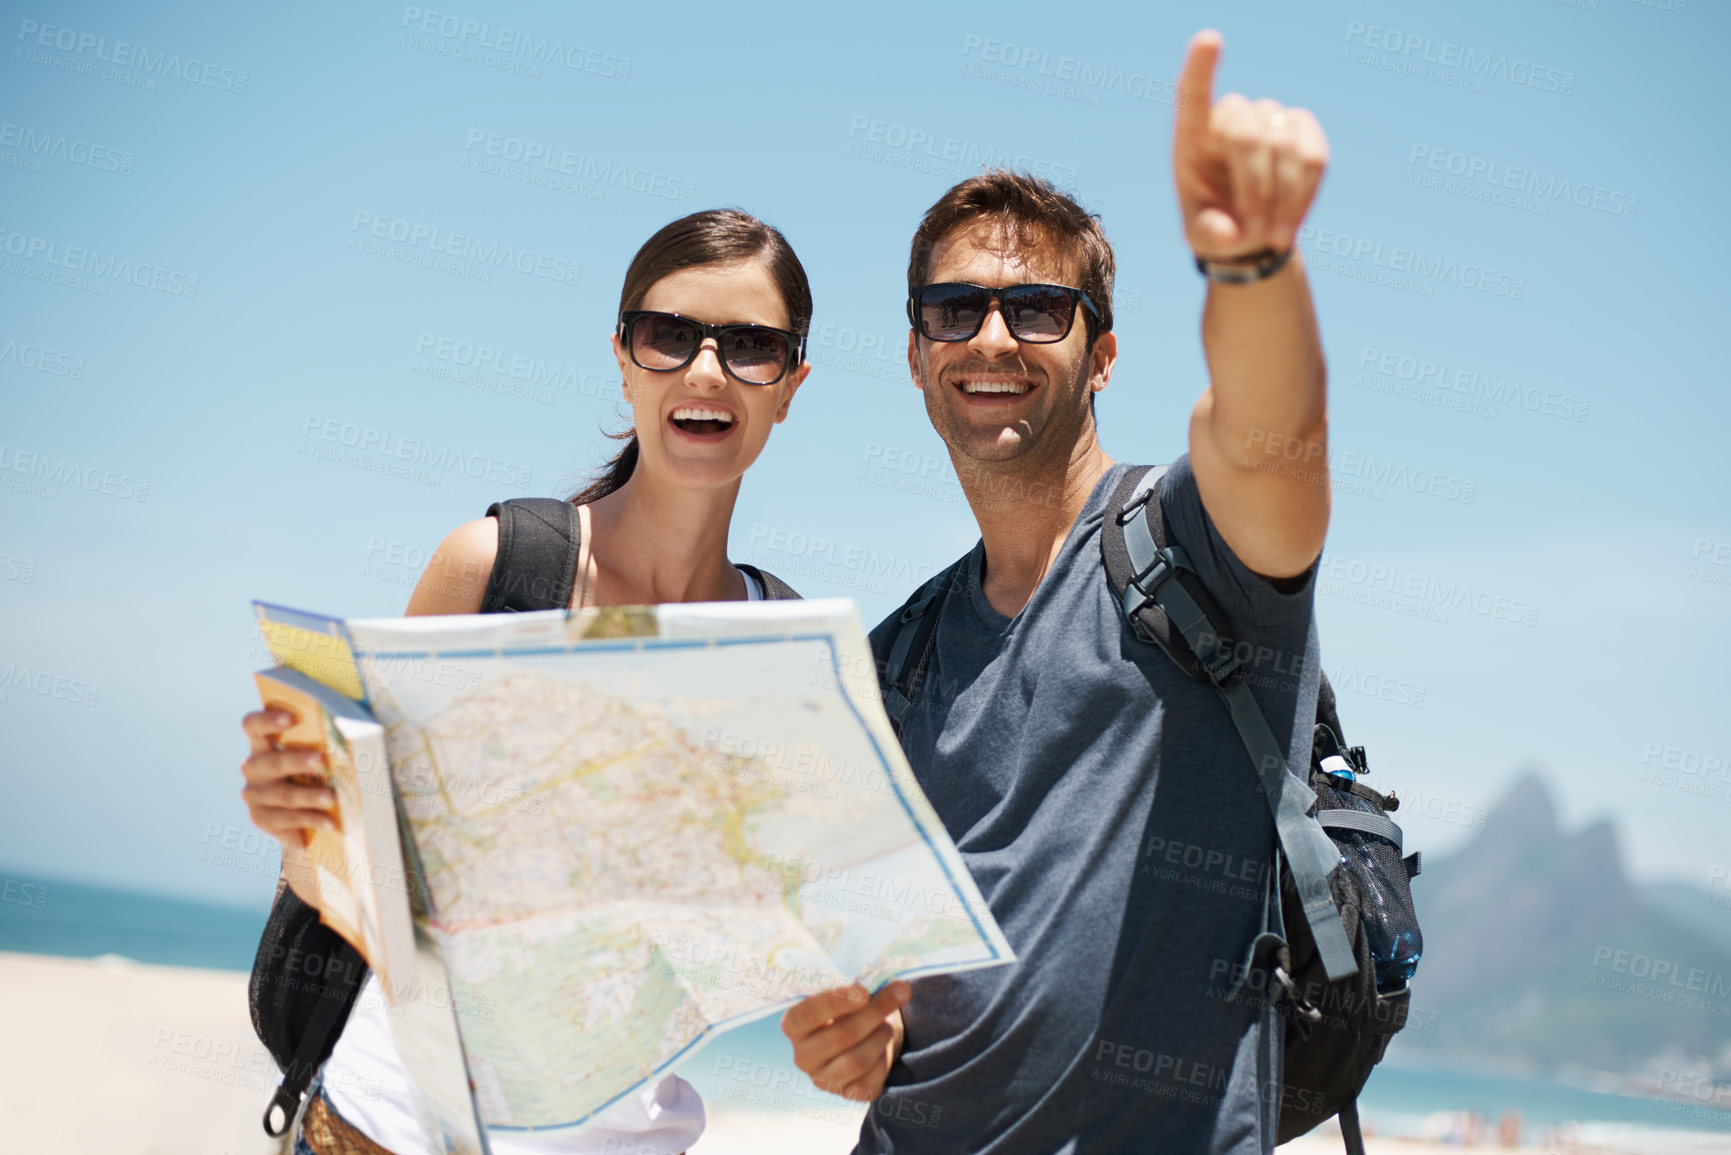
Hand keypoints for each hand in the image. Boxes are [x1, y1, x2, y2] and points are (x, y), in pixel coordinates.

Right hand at [240, 708, 336, 907]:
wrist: (301, 817)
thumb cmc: (313, 774)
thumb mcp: (316, 756)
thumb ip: (324, 743)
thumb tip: (358, 732)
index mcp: (263, 744)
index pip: (253, 725)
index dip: (268, 720)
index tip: (290, 718)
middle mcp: (254, 767)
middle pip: (271, 762)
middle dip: (296, 760)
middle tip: (319, 760)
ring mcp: (255, 795)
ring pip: (283, 794)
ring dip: (309, 796)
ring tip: (332, 798)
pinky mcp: (261, 819)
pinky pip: (287, 819)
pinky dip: (312, 819)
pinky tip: (330, 823)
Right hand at [782, 981, 910, 1100]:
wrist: (863, 1038)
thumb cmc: (850, 1009)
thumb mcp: (848, 995)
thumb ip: (865, 990)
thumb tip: (901, 989)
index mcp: (794, 1025)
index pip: (807, 1015)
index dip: (835, 1002)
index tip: (864, 991)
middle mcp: (803, 1056)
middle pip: (841, 1036)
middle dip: (874, 1014)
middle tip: (898, 995)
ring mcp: (823, 1079)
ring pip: (857, 1061)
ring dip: (880, 1037)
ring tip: (886, 1024)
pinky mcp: (847, 1094)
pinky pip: (870, 1081)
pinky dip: (884, 1060)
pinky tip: (882, 1047)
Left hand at [1173, 30, 1328, 259]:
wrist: (1250, 232)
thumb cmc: (1216, 226)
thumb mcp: (1202, 238)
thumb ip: (1207, 235)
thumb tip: (1228, 233)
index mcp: (1193, 136)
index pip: (1194, 95)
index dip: (1202, 68)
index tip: (1209, 39)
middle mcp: (1231, 117)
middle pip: (1246, 135)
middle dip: (1254, 189)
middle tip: (1255, 234)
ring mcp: (1270, 117)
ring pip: (1284, 148)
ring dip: (1282, 200)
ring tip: (1272, 238)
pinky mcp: (1303, 129)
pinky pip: (1314, 157)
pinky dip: (1305, 195)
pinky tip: (1291, 224)